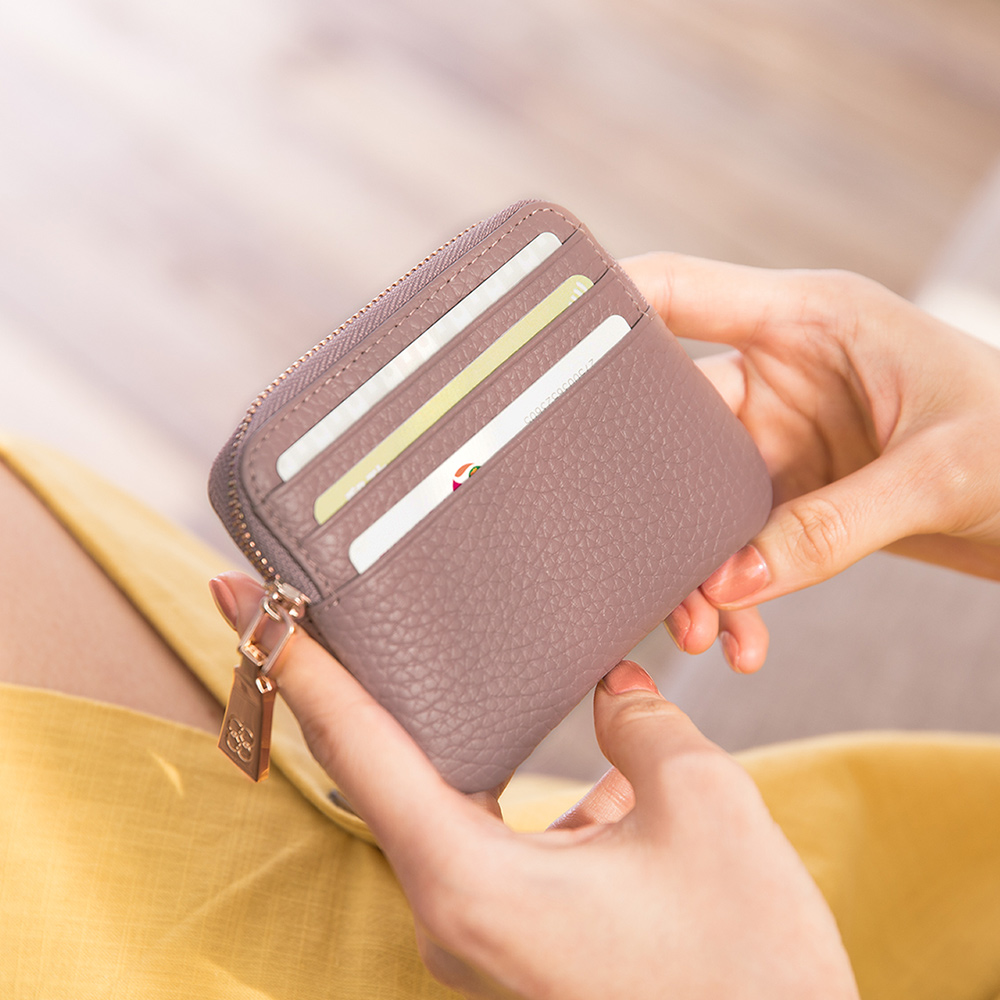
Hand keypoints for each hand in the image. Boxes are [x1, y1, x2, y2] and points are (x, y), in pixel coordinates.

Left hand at [212, 572, 857, 999]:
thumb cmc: (746, 967)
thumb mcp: (703, 808)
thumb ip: (643, 726)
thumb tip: (615, 689)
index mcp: (470, 882)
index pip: (357, 744)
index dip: (296, 660)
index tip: (233, 597)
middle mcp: (453, 914)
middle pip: (379, 769)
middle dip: (348, 685)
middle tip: (316, 606)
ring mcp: (480, 936)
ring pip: (441, 803)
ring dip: (451, 736)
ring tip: (462, 670)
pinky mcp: (515, 942)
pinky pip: (493, 841)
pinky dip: (519, 791)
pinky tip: (597, 774)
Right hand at [624, 254, 999, 666]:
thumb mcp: (942, 472)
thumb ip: (834, 527)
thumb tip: (732, 583)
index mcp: (810, 318)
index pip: (675, 291)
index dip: (600, 304)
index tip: (531, 343)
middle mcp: (784, 370)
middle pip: (669, 415)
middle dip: (644, 490)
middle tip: (622, 550)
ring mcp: (787, 433)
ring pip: (698, 494)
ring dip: (692, 560)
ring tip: (698, 626)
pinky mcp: (800, 491)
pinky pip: (743, 540)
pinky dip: (737, 589)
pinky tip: (743, 637)